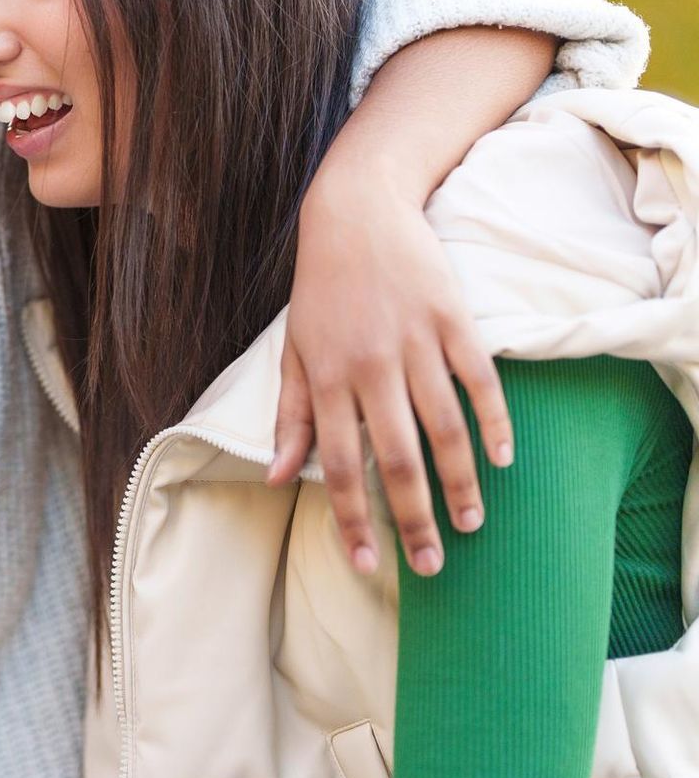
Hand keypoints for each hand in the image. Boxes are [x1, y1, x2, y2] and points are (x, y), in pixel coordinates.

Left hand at [267, 173, 512, 577]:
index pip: (337, 464)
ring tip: (472, 524)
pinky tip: (503, 461)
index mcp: (325, 377)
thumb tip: (274, 477)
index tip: (368, 563)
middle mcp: (369, 365)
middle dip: (415, 520)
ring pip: (445, 429)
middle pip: (397, 459)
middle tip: (432, 565)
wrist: (357, 212)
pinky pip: (480, 381)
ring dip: (461, 484)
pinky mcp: (452, 319)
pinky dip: (496, 424)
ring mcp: (414, 342)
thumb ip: (290, 416)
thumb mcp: (293, 350)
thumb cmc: (321, 289)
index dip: (353, 518)